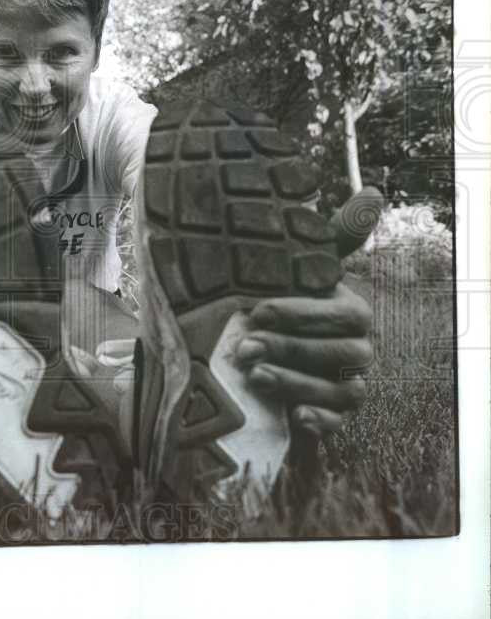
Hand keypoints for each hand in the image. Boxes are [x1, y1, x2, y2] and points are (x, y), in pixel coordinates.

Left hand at [238, 187, 382, 437]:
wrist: (249, 360)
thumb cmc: (275, 308)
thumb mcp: (292, 270)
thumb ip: (330, 237)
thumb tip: (372, 194)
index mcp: (347, 310)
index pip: (342, 312)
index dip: (301, 313)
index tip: (256, 310)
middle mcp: (355, 347)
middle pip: (341, 351)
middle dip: (290, 347)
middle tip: (245, 345)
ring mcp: (347, 383)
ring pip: (342, 389)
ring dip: (297, 382)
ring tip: (255, 376)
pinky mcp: (333, 417)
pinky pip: (339, 424)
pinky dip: (319, 421)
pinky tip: (295, 416)